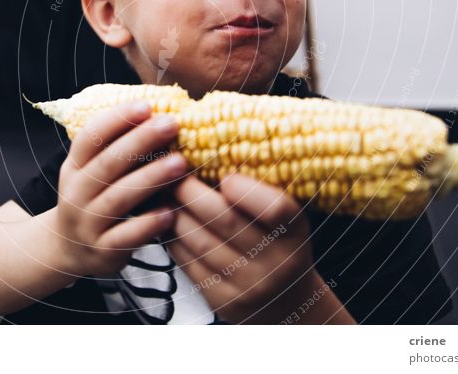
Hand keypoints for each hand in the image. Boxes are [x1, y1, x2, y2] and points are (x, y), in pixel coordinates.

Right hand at [52, 101, 186, 277]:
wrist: (68, 249)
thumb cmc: (95, 198)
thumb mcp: (93, 171)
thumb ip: (118, 147)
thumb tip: (160, 111)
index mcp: (75, 167)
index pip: (90, 137)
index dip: (117, 119)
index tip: (147, 105)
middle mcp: (77, 193)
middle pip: (107, 163)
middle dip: (140, 141)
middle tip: (171, 123)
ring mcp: (88, 224)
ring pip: (118, 198)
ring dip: (150, 178)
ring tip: (180, 162)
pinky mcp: (103, 251)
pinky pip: (126, 237)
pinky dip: (148, 224)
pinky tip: (171, 212)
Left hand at [166, 173, 314, 322]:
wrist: (287, 303)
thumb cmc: (280, 245)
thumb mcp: (286, 219)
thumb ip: (261, 192)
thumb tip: (213, 154)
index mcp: (295, 233)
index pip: (275, 208)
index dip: (244, 189)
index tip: (224, 175)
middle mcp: (276, 262)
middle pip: (225, 221)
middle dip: (190, 191)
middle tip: (171, 172)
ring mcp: (249, 286)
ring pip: (200, 242)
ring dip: (175, 213)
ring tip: (162, 192)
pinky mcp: (223, 301)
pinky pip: (189, 264)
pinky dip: (172, 238)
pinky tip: (165, 220)